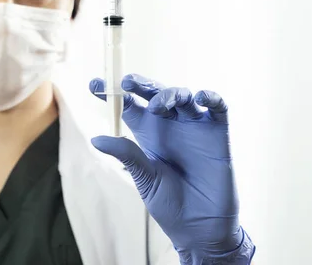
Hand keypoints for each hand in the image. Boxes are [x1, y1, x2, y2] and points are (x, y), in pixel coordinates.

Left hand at [90, 74, 253, 262]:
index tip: (93, 84)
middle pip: (154, 94)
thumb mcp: (144, 178)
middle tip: (127, 81)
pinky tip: (202, 96)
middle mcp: (169, 125)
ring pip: (183, 96)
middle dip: (140, 84)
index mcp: (147, 133)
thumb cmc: (170, 205)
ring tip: (161, 103)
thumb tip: (96, 139)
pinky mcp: (217, 134)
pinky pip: (218, 109)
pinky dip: (212, 98)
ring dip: (172, 93)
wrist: (201, 229)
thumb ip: (127, 155)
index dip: (112, 93)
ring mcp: (194, 127)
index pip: (128, 105)